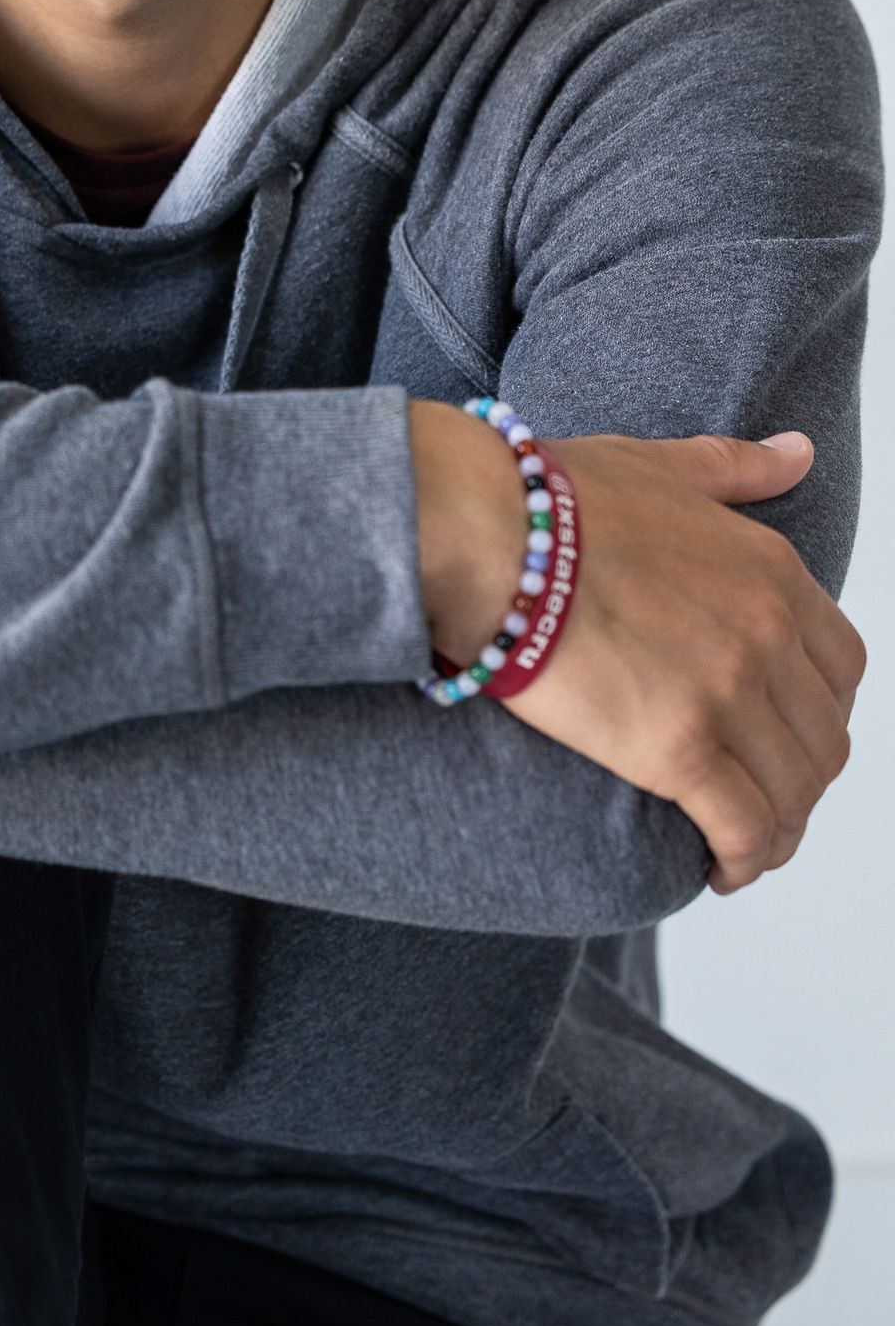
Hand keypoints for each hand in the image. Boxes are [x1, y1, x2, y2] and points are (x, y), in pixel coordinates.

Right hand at [409, 408, 864, 893]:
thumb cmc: (551, 497)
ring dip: (778, 829)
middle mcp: (767, 634)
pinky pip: (745, 827)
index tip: (781, 733)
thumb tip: (800, 452)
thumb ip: (739, 468)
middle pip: (821, 737)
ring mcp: (728, 694)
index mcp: (770, 571)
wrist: (486, 533)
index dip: (818, 711)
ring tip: (740, 847)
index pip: (839, 666)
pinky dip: (746, 860)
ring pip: (793, 791)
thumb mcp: (664, 466)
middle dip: (797, 778)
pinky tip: (722, 872)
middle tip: (755, 798)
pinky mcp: (678, 750)